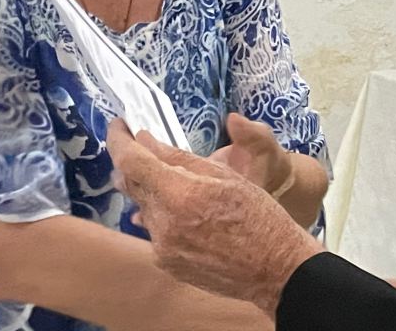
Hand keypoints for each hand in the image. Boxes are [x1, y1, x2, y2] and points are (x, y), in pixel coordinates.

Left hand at [107, 119, 320, 316]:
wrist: (276, 269)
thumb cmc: (260, 216)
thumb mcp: (227, 176)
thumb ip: (180, 159)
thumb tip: (145, 141)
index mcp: (180, 195)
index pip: (131, 162)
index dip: (119, 140)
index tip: (119, 125)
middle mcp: (163, 224)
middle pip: (131, 185)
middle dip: (134, 163)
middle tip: (143, 145)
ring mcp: (162, 248)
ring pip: (144, 208)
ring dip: (153, 190)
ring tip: (179, 182)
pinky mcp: (166, 264)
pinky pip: (155, 230)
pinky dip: (164, 214)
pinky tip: (190, 213)